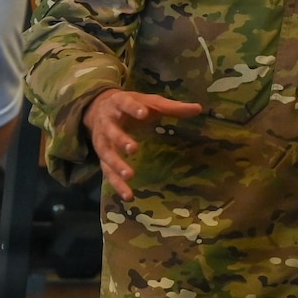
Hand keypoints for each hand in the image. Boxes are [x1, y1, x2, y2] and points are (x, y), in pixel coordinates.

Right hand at [83, 89, 202, 198]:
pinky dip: (117, 184)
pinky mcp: (102, 157)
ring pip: (107, 154)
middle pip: (112, 131)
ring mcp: (102, 141)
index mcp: (119, 103)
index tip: (143, 113)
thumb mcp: (149, 102)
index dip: (133, 108)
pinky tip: (128, 195)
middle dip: (121, 139)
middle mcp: (107, 122)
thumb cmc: (131, 106)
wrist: (98, 109)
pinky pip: (107, 172)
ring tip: (129, 176)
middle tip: (133, 149)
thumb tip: (198, 109)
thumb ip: (171, 107)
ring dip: (117, 165)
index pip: (125, 103)